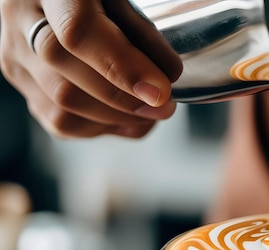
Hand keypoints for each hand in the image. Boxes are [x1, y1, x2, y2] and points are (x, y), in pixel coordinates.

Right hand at [0, 0, 182, 137]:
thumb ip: (141, 30)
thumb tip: (167, 77)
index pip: (77, 33)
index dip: (122, 68)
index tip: (160, 90)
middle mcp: (20, 19)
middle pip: (67, 83)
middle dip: (126, 103)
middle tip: (166, 105)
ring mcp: (15, 52)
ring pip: (63, 108)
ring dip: (118, 119)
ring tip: (152, 112)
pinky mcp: (21, 79)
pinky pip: (60, 122)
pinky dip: (103, 127)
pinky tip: (128, 118)